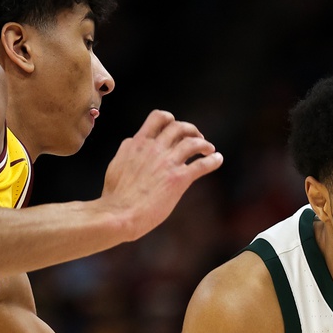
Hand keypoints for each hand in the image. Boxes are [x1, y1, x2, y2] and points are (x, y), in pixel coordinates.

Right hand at [101, 110, 222, 237]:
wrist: (120, 213)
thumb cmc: (115, 196)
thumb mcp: (116, 164)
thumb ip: (127, 151)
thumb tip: (132, 142)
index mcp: (138, 143)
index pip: (158, 119)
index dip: (170, 120)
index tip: (174, 127)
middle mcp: (154, 148)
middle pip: (178, 126)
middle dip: (190, 129)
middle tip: (196, 138)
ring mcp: (167, 162)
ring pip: (193, 142)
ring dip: (204, 143)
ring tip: (209, 149)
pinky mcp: (178, 179)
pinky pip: (202, 164)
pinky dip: (213, 160)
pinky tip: (218, 159)